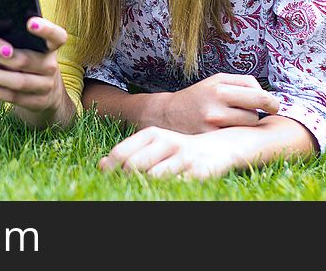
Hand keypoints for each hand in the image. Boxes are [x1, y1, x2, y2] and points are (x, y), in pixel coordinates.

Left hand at [0, 17, 69, 113]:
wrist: (42, 90)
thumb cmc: (27, 58)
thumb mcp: (28, 46)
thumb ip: (16, 36)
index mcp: (51, 46)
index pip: (57, 35)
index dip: (46, 29)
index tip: (30, 22)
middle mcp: (52, 65)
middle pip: (24, 60)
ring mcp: (47, 85)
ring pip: (17, 81)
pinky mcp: (38, 102)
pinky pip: (12, 97)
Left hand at [99, 126, 239, 180]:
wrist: (224, 147)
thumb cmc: (181, 149)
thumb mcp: (156, 145)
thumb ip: (130, 153)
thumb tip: (100, 165)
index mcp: (153, 134)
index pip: (121, 154)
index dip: (111, 170)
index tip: (107, 180)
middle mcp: (168, 142)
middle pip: (133, 167)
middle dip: (126, 180)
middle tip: (125, 188)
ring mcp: (185, 157)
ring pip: (153, 178)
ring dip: (146, 188)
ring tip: (146, 190)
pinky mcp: (201, 172)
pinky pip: (177, 186)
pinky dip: (168, 191)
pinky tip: (166, 191)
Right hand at [147, 73, 278, 133]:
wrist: (168, 114)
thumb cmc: (199, 96)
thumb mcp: (217, 81)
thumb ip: (243, 84)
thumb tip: (269, 97)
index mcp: (220, 86)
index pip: (259, 95)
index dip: (271, 101)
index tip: (274, 106)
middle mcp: (216, 102)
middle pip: (255, 114)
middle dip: (257, 113)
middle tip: (255, 114)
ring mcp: (212, 121)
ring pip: (246, 127)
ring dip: (244, 124)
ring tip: (232, 120)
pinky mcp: (208, 137)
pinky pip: (235, 137)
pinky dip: (234, 134)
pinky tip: (225, 130)